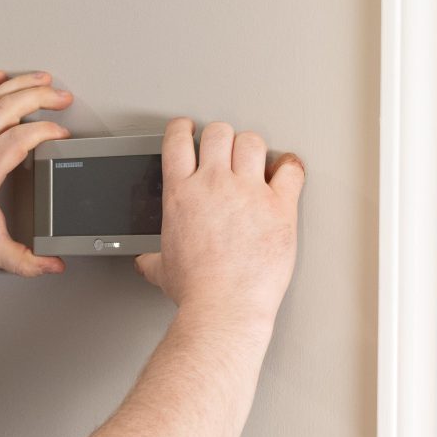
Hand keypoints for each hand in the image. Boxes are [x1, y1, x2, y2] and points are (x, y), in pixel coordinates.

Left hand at [0, 69, 72, 276]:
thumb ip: (27, 262)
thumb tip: (54, 264)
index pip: (14, 140)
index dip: (42, 131)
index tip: (62, 134)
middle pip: (3, 111)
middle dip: (36, 97)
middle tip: (62, 97)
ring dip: (18, 87)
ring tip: (43, 80)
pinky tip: (2, 79)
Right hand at [134, 119, 303, 324]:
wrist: (224, 307)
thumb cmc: (197, 291)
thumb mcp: (163, 270)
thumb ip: (153, 259)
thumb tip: (145, 263)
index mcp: (181, 194)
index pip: (178, 140)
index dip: (184, 128)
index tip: (188, 129)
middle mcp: (213, 185)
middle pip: (219, 132)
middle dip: (221, 137)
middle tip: (225, 149)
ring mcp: (248, 192)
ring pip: (252, 142)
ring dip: (252, 147)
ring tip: (254, 159)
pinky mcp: (279, 206)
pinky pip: (290, 170)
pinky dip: (290, 166)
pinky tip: (287, 170)